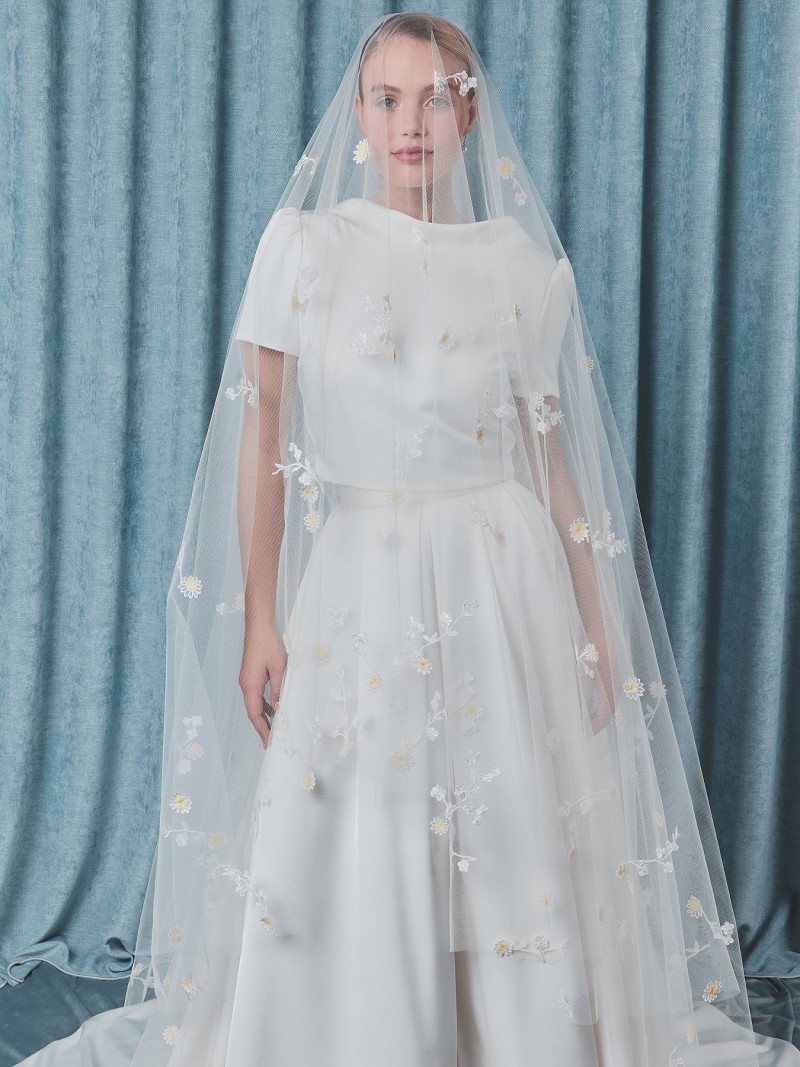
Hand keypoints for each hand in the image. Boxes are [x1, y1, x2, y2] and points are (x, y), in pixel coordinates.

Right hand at [239, 620, 287, 749]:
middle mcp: (246, 685)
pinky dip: (265, 706)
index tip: (270, 742)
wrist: (258, 627)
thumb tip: (280, 709)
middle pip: (253, 712)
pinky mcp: (251, 677)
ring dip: (264, 718)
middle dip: (262, 728)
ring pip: (255, 705)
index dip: (262, 729)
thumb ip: (279, 689)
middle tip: (272, 742)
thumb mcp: (279, 667)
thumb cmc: (268, 644)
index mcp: (250, 685)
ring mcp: (248, 681)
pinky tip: (275, 710)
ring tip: (275, 730)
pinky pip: (257, 696)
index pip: (254, 714)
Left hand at [586, 629, 614, 735]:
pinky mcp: (614, 674)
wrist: (602, 627)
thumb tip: (581, 710)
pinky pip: (610, 696)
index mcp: (610, 687)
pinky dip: (602, 705)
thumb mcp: (584, 669)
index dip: (594, 727)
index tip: (583, 734)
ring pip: (610, 704)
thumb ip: (583, 691)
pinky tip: (592, 703)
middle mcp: (617, 686)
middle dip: (598, 724)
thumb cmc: (591, 647)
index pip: (604, 715)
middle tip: (584, 731)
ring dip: (600, 714)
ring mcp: (617, 680)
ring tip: (586, 720)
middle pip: (609, 712)